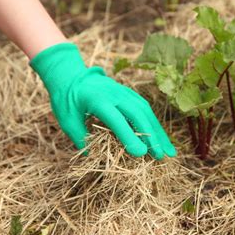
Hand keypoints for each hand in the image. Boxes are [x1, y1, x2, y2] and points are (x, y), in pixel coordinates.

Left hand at [30, 43, 175, 159]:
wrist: (71, 75)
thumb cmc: (66, 100)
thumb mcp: (66, 120)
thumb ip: (80, 138)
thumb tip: (93, 158)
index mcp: (97, 100)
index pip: (117, 120)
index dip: (129, 136)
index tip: (140, 153)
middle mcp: (115, 94)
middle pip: (138, 115)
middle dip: (151, 136)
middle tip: (160, 156)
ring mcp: (124, 92)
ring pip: (146, 112)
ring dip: (159, 132)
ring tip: (168, 151)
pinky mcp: (130, 94)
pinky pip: (146, 109)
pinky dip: (155, 125)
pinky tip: (162, 139)